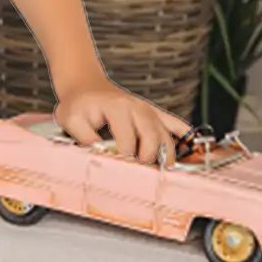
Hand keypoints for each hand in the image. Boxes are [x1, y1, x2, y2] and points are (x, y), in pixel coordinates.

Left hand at [53, 75, 191, 167]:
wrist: (86, 86)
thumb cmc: (78, 105)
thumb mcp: (71, 120)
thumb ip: (85, 139)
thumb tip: (101, 157)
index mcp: (117, 109)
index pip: (127, 141)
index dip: (123, 160)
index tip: (116, 170)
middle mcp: (138, 108)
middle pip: (153, 138)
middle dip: (148, 160)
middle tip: (139, 175)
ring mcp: (149, 111)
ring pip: (167, 136)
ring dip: (166, 156)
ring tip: (159, 173)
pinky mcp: (155, 113)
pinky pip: (176, 124)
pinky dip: (184, 137)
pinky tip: (190, 151)